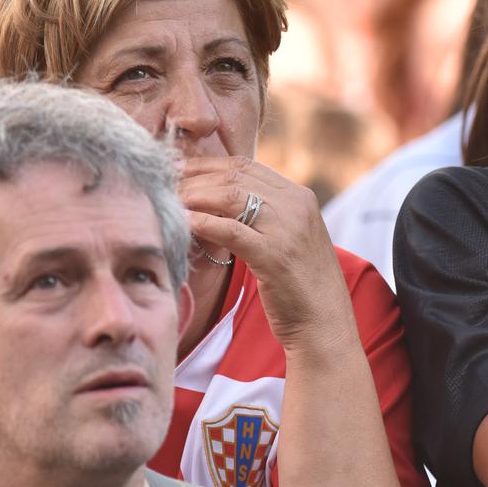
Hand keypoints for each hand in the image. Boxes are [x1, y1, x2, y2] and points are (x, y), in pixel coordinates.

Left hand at [179, 155, 352, 351]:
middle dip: (192, 178)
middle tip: (163, 186)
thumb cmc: (299, 284)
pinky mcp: (275, 256)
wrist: (324, 321)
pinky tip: (181, 225)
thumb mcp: (287, 237)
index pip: (245, 165)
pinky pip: (229, 230)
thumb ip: (262, 216)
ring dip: (192, 197)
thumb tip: (212, 200)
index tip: (176, 171)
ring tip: (167, 204)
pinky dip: (200, 223)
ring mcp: (288, 229)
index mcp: (300, 197)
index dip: (205, 165)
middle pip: (234, 176)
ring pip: (229, 196)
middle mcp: (297, 206)